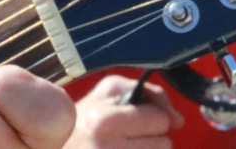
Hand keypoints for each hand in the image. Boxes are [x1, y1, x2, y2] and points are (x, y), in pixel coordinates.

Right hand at [63, 75, 182, 148]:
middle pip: (165, 143)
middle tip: (126, 137)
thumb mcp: (108, 92)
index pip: (159, 119)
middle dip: (151, 138)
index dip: (150, 117)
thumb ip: (149, 94)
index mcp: (103, 121)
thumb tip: (178, 120)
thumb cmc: (85, 121)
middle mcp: (109, 148)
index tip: (131, 120)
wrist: (57, 147)